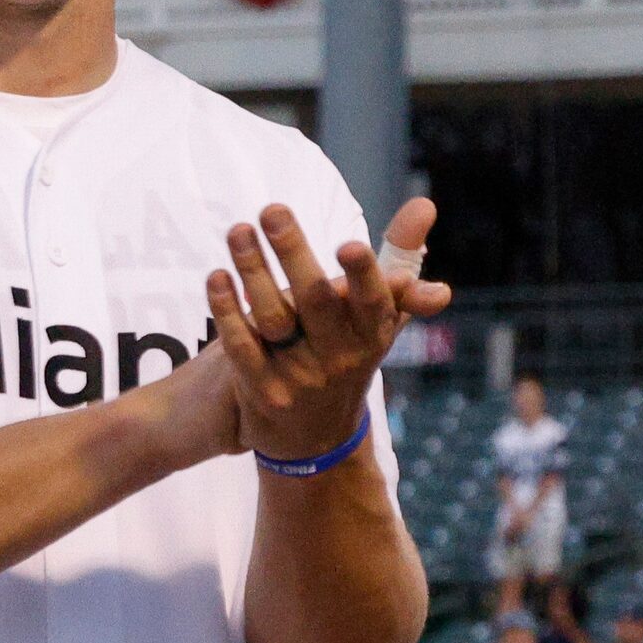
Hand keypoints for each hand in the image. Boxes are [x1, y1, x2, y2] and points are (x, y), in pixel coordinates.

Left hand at [207, 200, 440, 464]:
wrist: (317, 439)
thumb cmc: (351, 350)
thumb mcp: (381, 313)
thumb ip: (400, 257)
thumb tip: (424, 203)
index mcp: (373, 334)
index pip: (373, 303)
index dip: (363, 276)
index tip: (348, 245)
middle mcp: (340, 357)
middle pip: (315, 300)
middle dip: (293, 251)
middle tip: (271, 209)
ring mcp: (300, 377)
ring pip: (274, 319)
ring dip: (254, 271)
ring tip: (239, 230)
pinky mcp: (262, 390)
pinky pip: (242, 347)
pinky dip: (228, 312)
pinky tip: (217, 276)